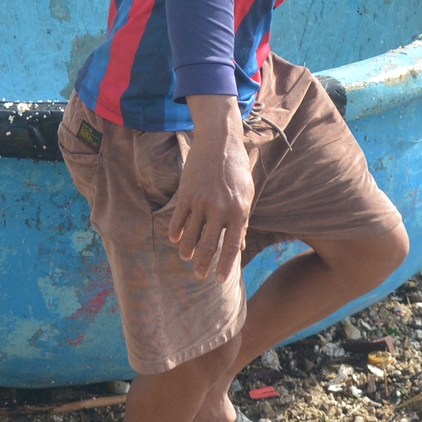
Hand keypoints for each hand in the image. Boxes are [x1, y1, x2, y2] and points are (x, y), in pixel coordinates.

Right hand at [165, 101, 254, 279]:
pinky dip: (176, 232)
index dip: (225, 265)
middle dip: (203, 264)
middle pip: (208, 245)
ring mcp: (201, 201)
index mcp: (239, 211)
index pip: (231, 246)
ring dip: (187, 250)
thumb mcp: (246, 195)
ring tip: (187, 257)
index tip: (219, 279)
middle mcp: (219, 209)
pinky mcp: (186, 193)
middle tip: (199, 275)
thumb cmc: (236, 170)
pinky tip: (175, 240)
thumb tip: (239, 247)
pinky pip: (178, 219)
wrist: (219, 142)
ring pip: (190, 235)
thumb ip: (242, 222)